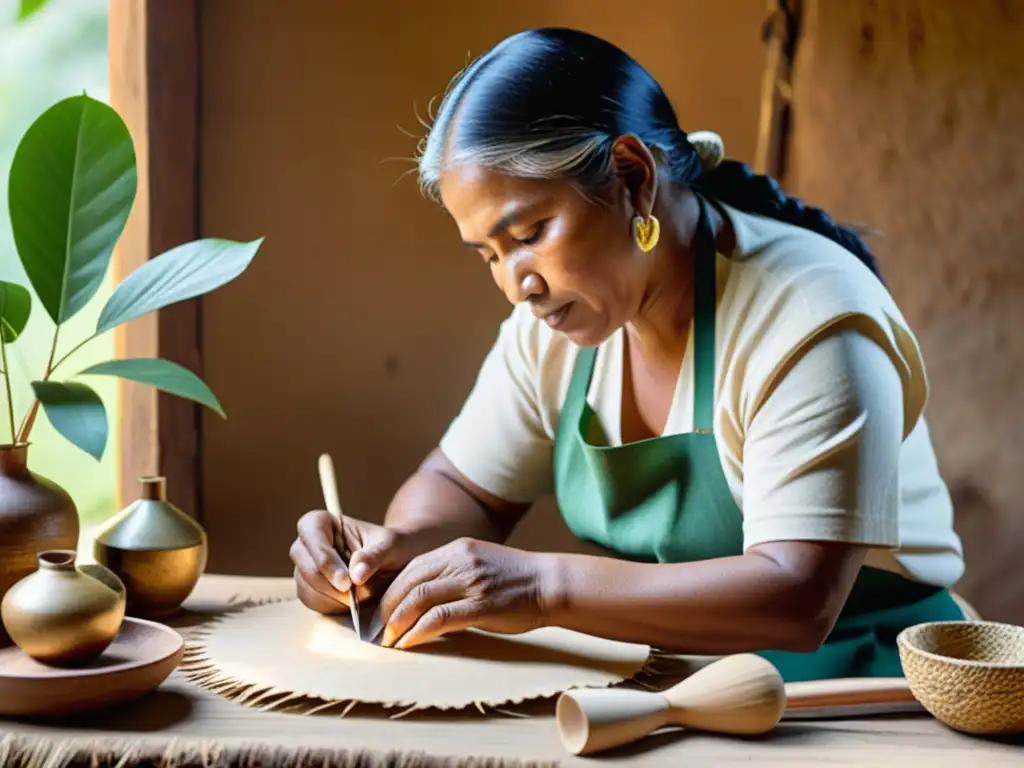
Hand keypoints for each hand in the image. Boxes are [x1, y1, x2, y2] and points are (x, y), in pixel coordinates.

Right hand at [290, 509, 411, 614]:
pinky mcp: (308, 589)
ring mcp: (304, 568)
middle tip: (357, 596)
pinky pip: (312, 602)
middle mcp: (307, 544)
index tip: (347, 582)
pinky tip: (352, 603)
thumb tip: (356, 575)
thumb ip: (374, 556)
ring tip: (361, 596)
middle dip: (331, 585)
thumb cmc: (390, 547)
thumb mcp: (390, 545)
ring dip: (334, 599)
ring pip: (306, 588)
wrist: (393, 565)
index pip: (311, 532)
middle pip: (307, 566)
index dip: (325, 558)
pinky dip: (332, 607)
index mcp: (323, 522)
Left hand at [376, 537, 554, 649]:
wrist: (550, 583)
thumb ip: (453, 575)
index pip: (412, 567)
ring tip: (389, 639)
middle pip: (410, 581)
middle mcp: (461, 561)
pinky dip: (419, 632)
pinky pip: (440, 617)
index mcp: (458, 549)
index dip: (391, 589)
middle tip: (378, 628)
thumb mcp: (480, 565)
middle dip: (389, 607)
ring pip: (420, 598)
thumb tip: (423, 601)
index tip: (381, 608)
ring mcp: (471, 582)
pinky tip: (409, 643)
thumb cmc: (516, 580)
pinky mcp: (481, 605)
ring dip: (399, 621)